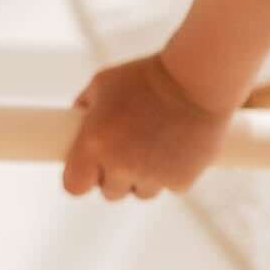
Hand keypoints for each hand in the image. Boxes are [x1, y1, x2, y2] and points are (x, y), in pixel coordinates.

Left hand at [63, 55, 232, 201]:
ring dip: (143, 177)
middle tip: (126, 149)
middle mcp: (120, 165)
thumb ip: (85, 106)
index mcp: (93, 144)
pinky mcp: (181, 181)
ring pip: (141, 192)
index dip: (81, 178)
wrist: (196, 79)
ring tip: (154, 145)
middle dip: (115, 175)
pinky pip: (169, 187)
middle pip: (110, 192)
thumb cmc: (145, 76)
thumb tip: (75, 123)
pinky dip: (172, 173)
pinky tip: (177, 147)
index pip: (74, 186)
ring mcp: (152, 176)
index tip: (89, 168)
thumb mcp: (103, 82)